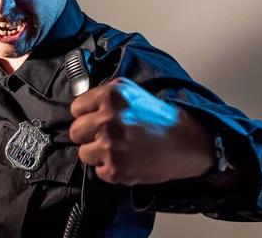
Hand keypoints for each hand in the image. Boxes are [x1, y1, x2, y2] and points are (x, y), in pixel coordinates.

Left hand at [69, 77, 214, 185]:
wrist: (185, 142)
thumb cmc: (159, 117)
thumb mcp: (131, 90)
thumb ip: (104, 94)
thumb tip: (83, 104)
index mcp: (110, 97)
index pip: (76, 108)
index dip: (86, 114)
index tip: (96, 118)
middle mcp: (107, 120)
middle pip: (76, 132)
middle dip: (89, 134)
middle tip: (106, 134)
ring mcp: (110, 146)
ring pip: (84, 153)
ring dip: (97, 153)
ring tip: (117, 148)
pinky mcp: (115, 169)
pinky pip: (98, 171)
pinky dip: (110, 168)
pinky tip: (125, 159)